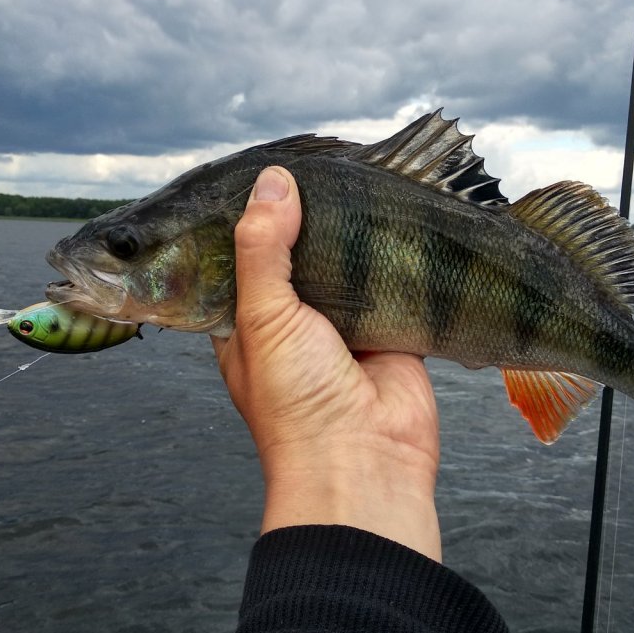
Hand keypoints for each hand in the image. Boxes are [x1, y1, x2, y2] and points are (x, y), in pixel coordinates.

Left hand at [211, 167, 441, 560]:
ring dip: (352, 236)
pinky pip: (390, 282)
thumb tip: (272, 182)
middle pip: (296, 255)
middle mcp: (291, 321)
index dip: (246, 219)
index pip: (237, 256)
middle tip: (321, 169)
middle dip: (307, 221)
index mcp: (244, 321)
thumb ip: (263, 249)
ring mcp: (342, 325)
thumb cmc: (295, 403)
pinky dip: (394, 258)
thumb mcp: (262, 318)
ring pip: (345, 264)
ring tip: (360, 182)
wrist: (366, 463)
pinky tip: (396, 220)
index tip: (261, 173)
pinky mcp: (389, 328)